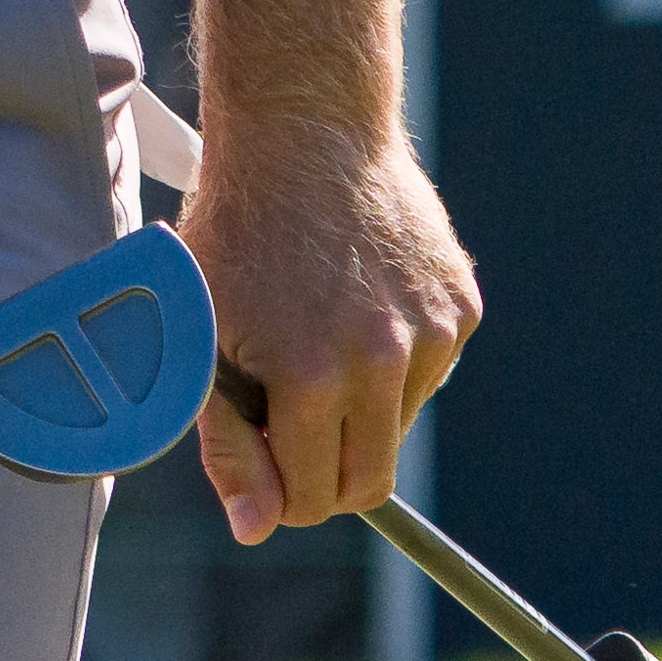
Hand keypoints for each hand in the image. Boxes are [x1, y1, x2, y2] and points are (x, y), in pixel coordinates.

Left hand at [176, 111, 480, 544]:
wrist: (302, 131)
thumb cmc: (234, 233)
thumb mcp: (199, 332)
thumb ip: (224, 439)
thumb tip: (256, 529)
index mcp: (312, 376)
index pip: (311, 499)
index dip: (277, 490)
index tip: (259, 450)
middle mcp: (385, 359)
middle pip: (369, 480)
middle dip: (324, 473)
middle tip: (284, 418)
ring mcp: (433, 331)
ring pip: (400, 424)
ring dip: (360, 407)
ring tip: (313, 330)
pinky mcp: (462, 304)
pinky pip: (429, 370)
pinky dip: (394, 359)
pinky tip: (356, 300)